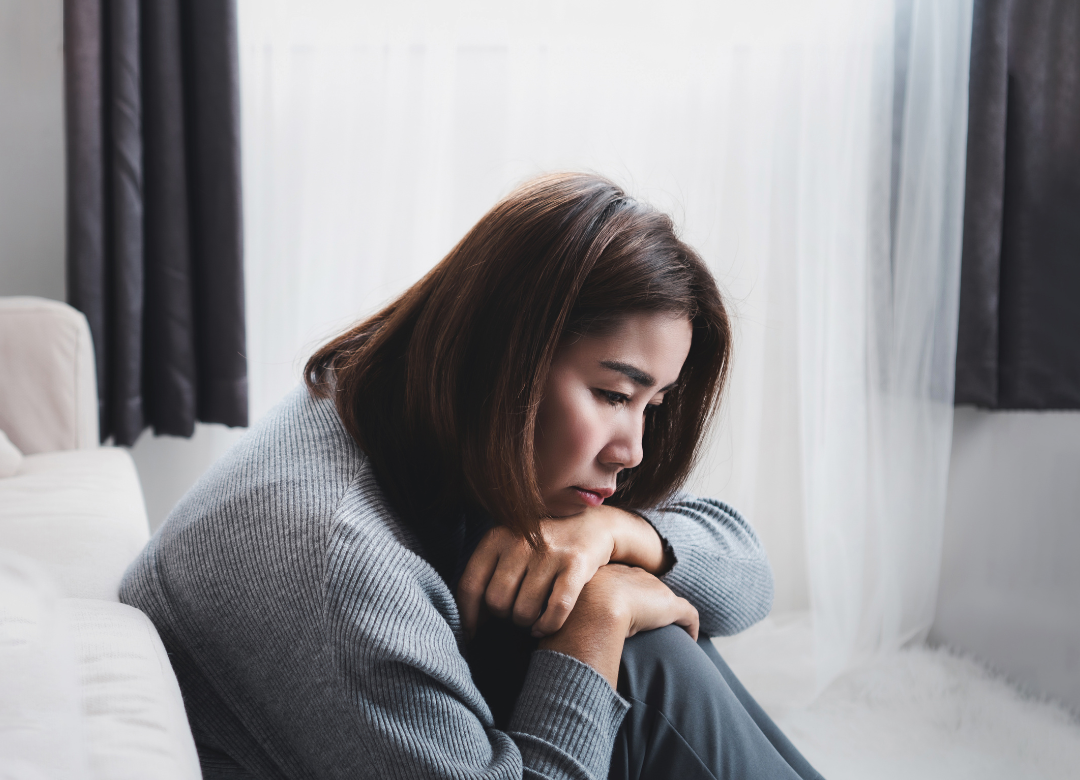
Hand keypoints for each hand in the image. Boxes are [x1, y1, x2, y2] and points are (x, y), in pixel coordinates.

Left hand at [456, 505, 668, 639]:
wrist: (593, 525)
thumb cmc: (542, 546)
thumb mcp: (510, 548)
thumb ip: (488, 576)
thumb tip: (469, 621)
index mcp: (497, 537)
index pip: (469, 585)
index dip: (468, 616)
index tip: (472, 633)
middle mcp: (520, 541)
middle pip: (497, 602)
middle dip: (505, 616)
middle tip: (516, 612)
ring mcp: (549, 552)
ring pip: (524, 611)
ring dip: (527, 623)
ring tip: (533, 615)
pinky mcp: (576, 564)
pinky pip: (555, 610)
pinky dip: (548, 625)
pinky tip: (546, 625)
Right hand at [539, 563, 698, 686]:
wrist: (595, 605)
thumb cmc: (572, 607)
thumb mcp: (556, 602)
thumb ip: (549, 606)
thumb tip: (527, 621)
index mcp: (613, 573)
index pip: (623, 579)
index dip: (626, 589)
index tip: (627, 598)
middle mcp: (635, 578)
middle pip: (647, 587)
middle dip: (650, 598)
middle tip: (652, 613)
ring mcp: (653, 592)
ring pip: (668, 602)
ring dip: (671, 616)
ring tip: (676, 628)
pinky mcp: (669, 607)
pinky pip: (687, 616)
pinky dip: (689, 625)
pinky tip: (691, 636)